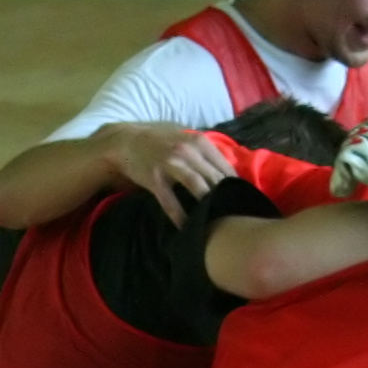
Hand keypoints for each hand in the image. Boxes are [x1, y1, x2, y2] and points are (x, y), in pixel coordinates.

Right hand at [106, 122, 234, 224]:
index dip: (235, 187)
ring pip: (197, 187)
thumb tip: (231, 174)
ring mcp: (170, 164)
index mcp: (199, 142)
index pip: (226, 168)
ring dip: (208, 205)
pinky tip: (187, 228)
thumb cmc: (162, 143)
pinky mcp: (155, 179)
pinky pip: (170, 202)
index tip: (240, 201)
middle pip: (215, 179)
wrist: (127, 141)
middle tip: (232, 216)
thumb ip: (208, 153)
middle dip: (225, 198)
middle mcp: (187, 151)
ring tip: (216, 221)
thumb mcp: (187, 139)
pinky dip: (180, 216)